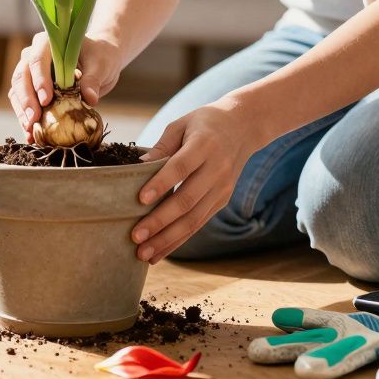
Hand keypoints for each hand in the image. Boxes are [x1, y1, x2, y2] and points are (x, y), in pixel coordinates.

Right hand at [8, 32, 123, 139]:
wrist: (98, 63)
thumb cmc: (100, 57)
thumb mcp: (101, 65)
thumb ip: (93, 79)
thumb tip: (90, 98)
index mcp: (48, 43)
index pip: (38, 58)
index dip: (40, 79)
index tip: (46, 100)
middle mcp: (32, 55)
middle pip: (22, 76)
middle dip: (27, 99)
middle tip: (34, 119)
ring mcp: (29, 73)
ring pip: (17, 91)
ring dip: (22, 112)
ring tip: (30, 130)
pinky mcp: (31, 90)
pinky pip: (22, 104)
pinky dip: (26, 120)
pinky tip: (31, 135)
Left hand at [131, 99, 259, 263]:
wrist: (243, 127)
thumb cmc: (204, 124)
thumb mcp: (181, 124)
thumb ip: (161, 146)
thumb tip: (137, 167)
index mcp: (205, 145)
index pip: (181, 167)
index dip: (161, 183)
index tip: (140, 199)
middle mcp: (217, 169)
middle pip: (187, 200)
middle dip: (160, 221)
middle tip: (135, 236)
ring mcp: (222, 188)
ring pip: (194, 219)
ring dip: (167, 239)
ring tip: (144, 254)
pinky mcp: (222, 201)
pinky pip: (199, 224)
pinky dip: (178, 240)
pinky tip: (160, 252)